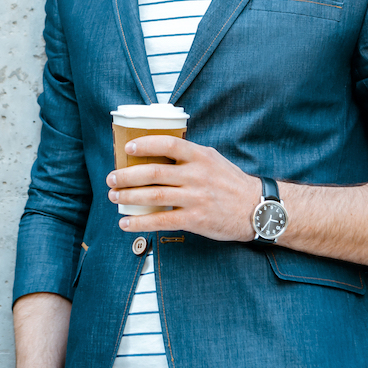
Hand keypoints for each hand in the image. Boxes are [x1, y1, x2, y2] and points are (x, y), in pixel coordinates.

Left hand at [106, 136, 260, 241]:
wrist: (256, 209)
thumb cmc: (230, 182)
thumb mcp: (213, 159)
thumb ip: (189, 155)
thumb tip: (157, 150)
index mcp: (200, 156)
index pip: (169, 145)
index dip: (146, 144)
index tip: (128, 147)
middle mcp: (197, 175)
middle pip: (154, 173)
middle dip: (127, 175)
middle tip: (111, 178)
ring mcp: (196, 198)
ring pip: (154, 196)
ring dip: (129, 196)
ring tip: (114, 197)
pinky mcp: (195, 220)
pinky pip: (162, 221)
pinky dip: (140, 222)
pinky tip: (126, 223)